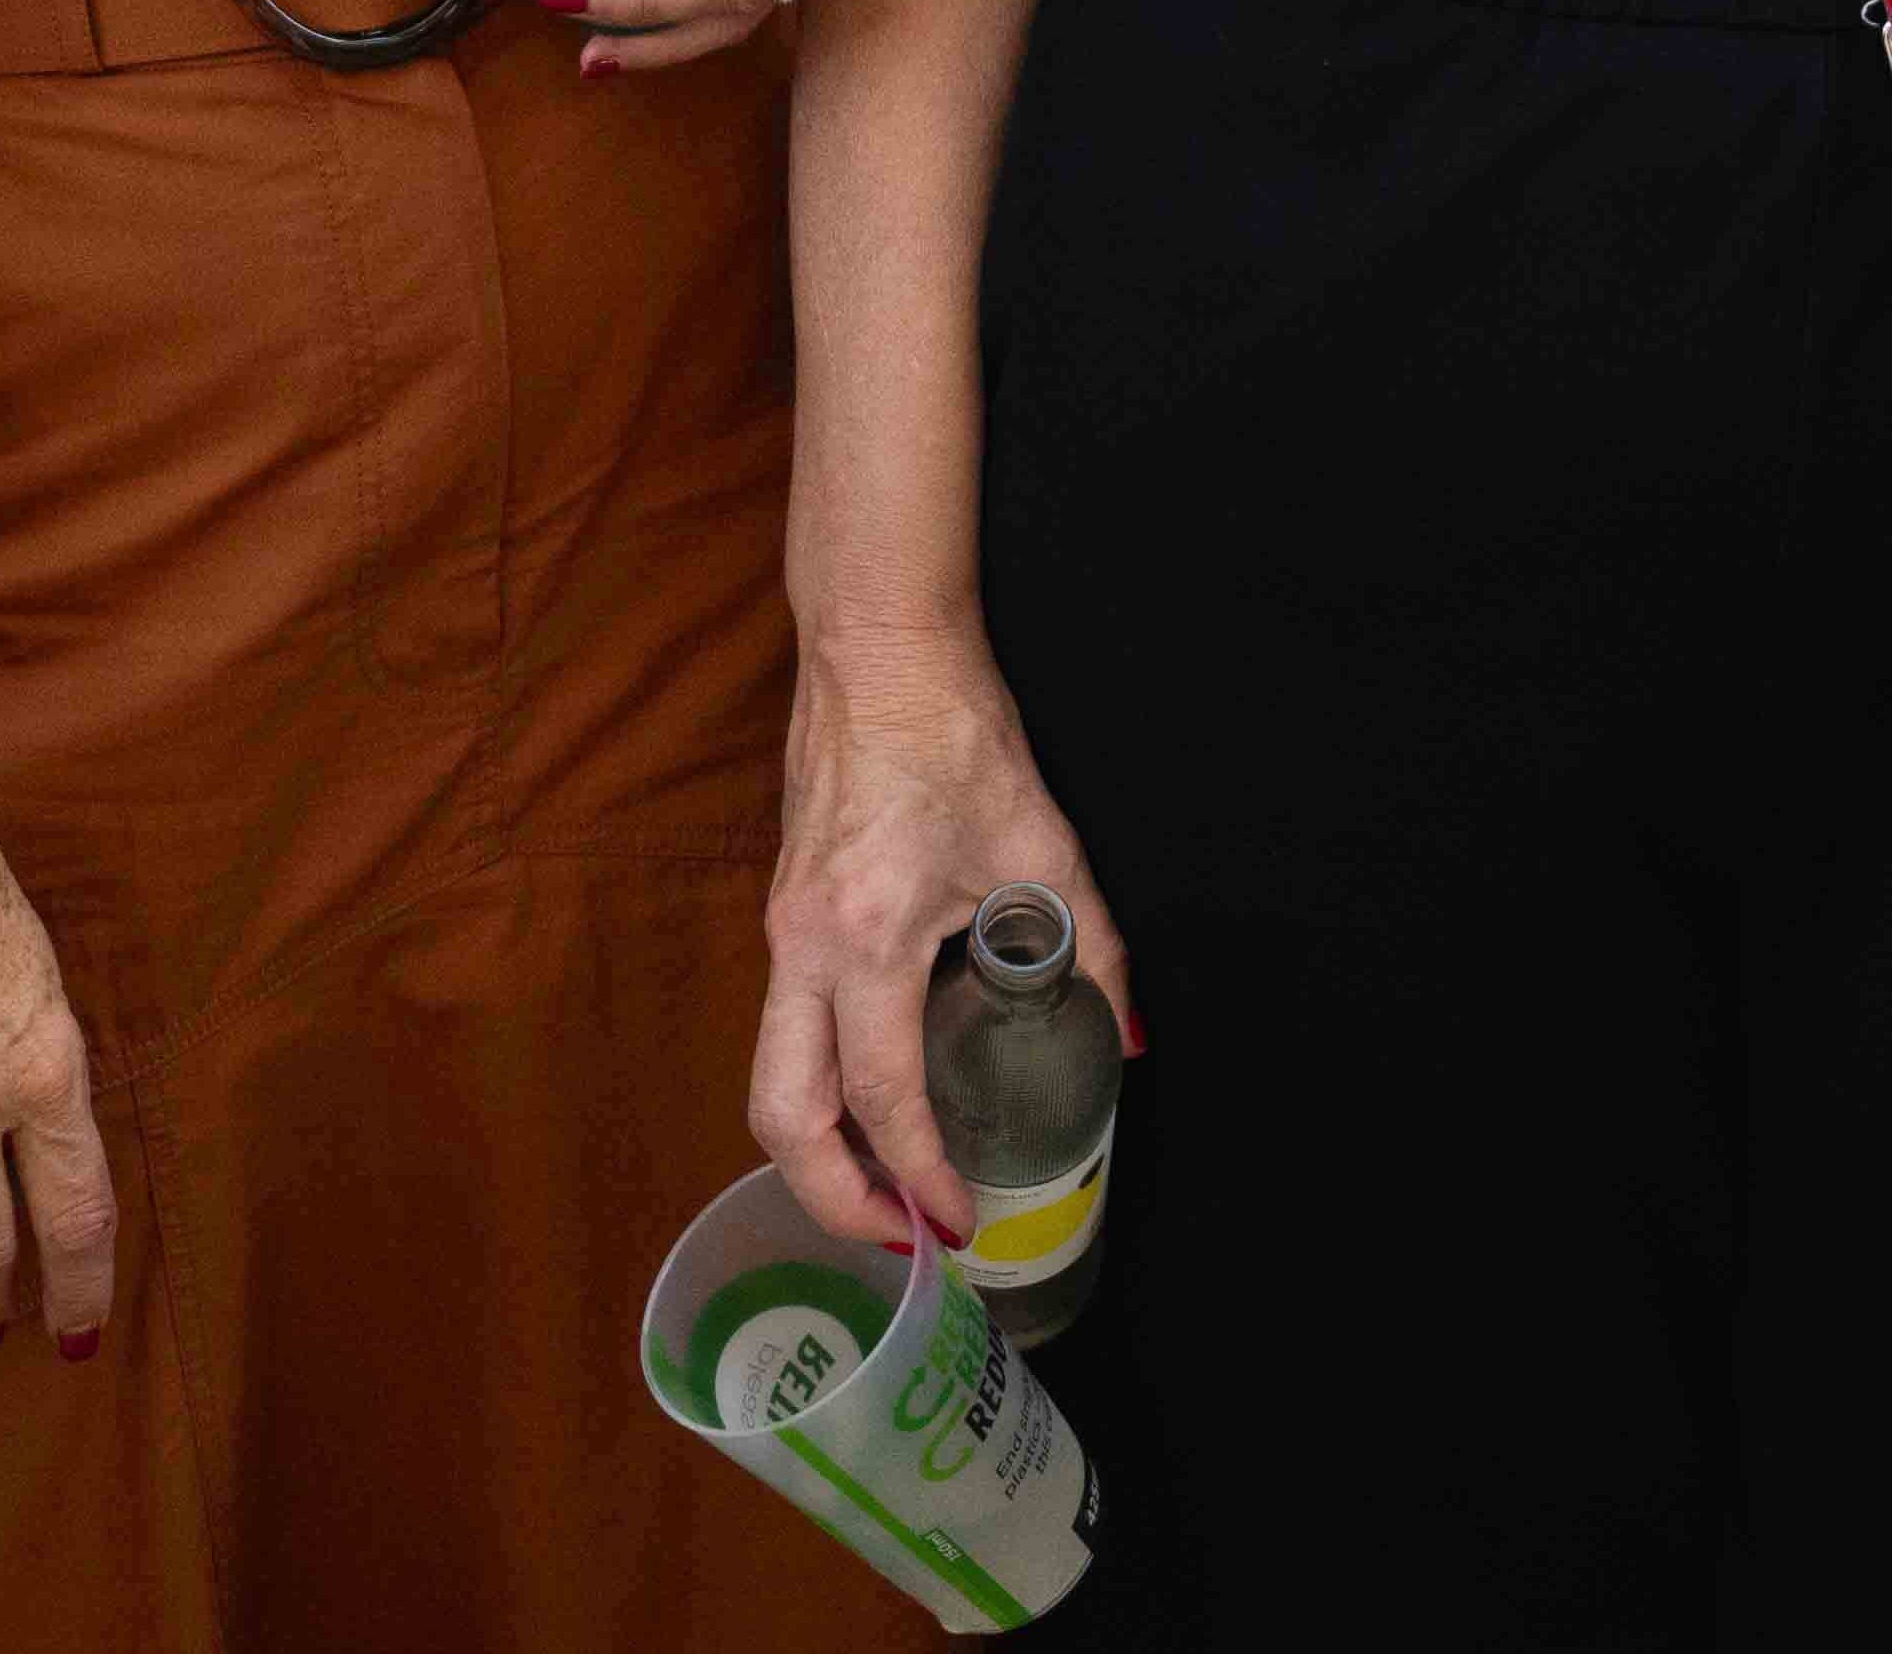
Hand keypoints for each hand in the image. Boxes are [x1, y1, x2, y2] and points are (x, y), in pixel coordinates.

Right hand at [752, 625, 1126, 1263]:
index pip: (881, 1093)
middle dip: (836, 1198)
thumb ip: (1092, 951)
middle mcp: (803, 946)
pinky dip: (815, 1097)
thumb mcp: (1046, 844)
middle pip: (782, 1115)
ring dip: (816, 1157)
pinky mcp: (780, 919)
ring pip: (768, 1083)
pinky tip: (872, 1113)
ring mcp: (780, 934)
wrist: (875, 651)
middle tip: (904, 1240)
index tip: (959, 1221)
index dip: (920, 1173)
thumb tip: (1124, 1042)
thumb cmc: (956, 734)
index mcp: (868, 932)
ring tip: (886, 1196)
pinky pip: (779, 1037)